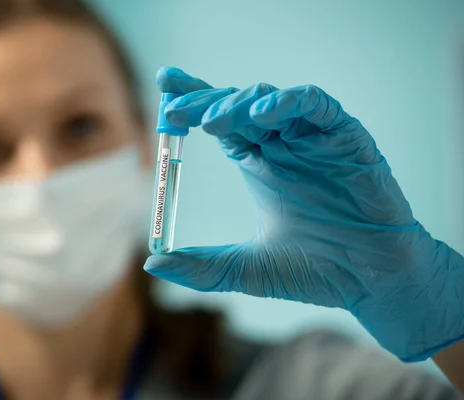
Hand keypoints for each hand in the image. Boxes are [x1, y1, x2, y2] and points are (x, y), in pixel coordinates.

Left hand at [144, 66, 463, 361]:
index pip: (221, 121)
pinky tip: (265, 112)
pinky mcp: (346, 138)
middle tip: (176, 109)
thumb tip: (151, 262)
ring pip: (272, 101)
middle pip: (239, 106)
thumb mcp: (246, 270)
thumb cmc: (315, 273)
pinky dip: (291, 102)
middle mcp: (284, 146)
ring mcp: (313, 140)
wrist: (372, 283)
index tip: (165, 90)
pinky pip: (318, 106)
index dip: (194, 102)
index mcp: (260, 164)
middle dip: (206, 101)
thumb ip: (202, 267)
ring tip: (214, 122)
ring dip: (241, 104)